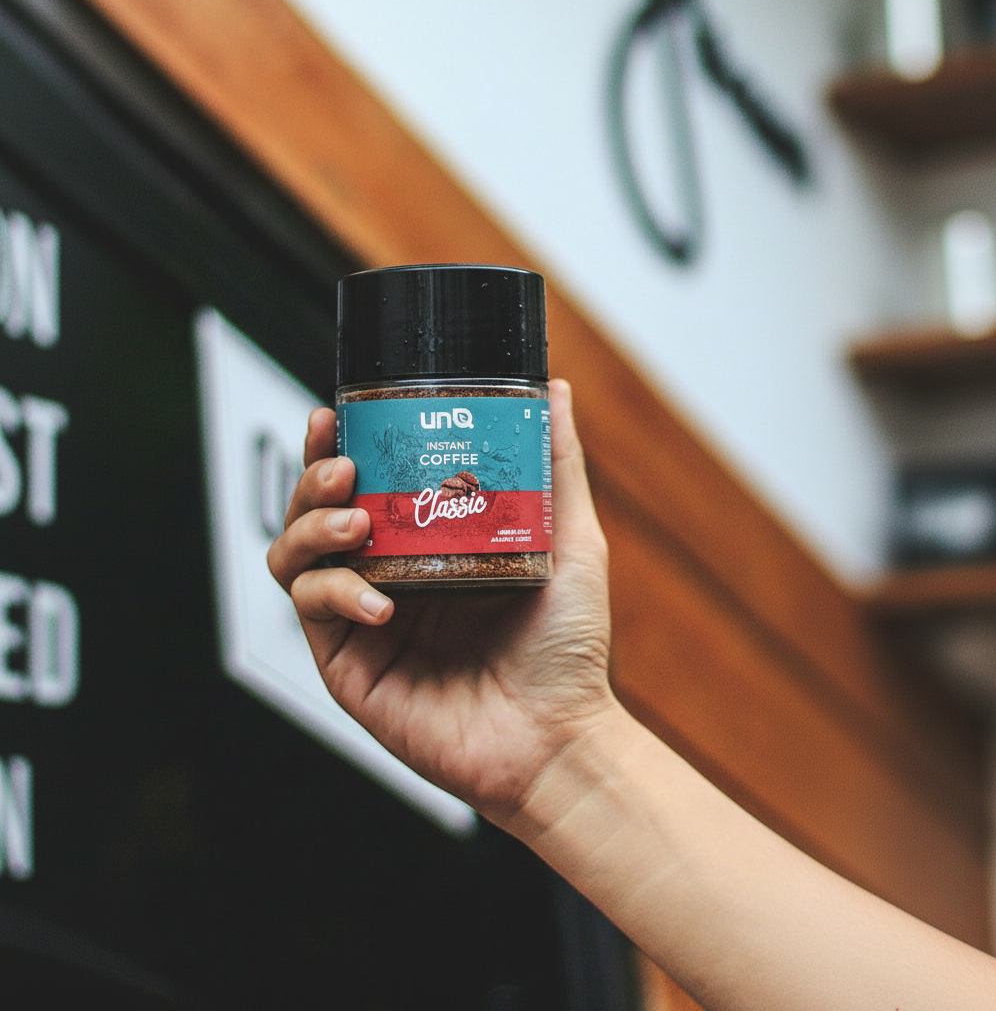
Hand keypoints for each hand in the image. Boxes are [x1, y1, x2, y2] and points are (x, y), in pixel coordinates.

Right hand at [267, 380, 616, 825]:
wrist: (559, 736)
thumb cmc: (567, 648)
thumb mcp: (569, 540)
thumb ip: (555, 465)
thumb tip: (551, 389)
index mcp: (427, 545)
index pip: (363, 484)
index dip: (338, 448)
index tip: (337, 416)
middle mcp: (388, 577)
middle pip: (315, 512)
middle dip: (314, 479)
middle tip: (344, 467)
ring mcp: (363, 621)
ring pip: (295, 556)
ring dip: (311, 526)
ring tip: (354, 521)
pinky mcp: (348, 665)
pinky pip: (312, 611)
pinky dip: (333, 592)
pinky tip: (377, 598)